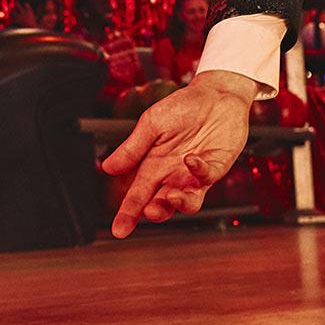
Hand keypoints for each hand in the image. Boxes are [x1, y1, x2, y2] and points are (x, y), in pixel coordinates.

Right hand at [100, 70, 254, 237]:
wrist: (215, 93)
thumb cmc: (182, 108)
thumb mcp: (151, 124)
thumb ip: (132, 148)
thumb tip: (107, 168)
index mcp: (154, 166)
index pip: (138, 195)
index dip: (128, 214)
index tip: (118, 230)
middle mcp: (174, 175)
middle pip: (162, 204)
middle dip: (155, 212)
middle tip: (149, 210)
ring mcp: (196, 174)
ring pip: (188, 202)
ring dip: (179, 203)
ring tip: (171, 196)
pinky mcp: (218, 165)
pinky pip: (209, 176)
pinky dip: (199, 171)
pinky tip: (190, 159)